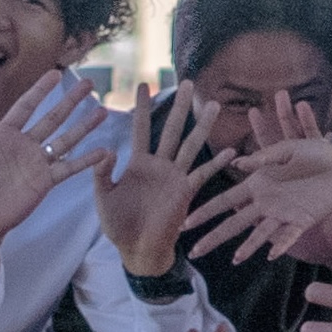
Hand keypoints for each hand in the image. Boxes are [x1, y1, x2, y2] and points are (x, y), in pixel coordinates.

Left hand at [0, 71, 109, 255]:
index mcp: (4, 135)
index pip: (26, 106)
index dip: (40, 90)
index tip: (55, 73)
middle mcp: (25, 145)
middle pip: (52, 118)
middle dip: (70, 101)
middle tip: (89, 83)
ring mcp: (37, 163)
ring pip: (65, 139)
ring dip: (84, 126)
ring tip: (102, 110)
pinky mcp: (45, 181)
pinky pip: (68, 167)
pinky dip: (86, 160)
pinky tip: (103, 151)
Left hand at [92, 86, 231, 278]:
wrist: (136, 250)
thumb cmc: (118, 224)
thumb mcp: (102, 197)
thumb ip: (101, 173)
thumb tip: (107, 149)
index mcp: (138, 163)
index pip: (141, 128)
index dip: (142, 107)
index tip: (143, 83)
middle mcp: (160, 165)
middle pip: (171, 129)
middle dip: (179, 106)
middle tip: (188, 82)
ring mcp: (174, 177)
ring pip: (190, 145)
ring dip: (202, 126)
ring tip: (213, 104)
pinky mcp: (185, 192)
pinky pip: (202, 174)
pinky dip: (216, 163)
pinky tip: (230, 151)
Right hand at [187, 89, 331, 263]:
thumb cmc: (317, 153)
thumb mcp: (288, 148)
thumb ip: (263, 157)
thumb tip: (237, 163)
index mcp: (259, 183)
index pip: (226, 201)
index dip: (206, 212)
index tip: (186, 222)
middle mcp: (266, 202)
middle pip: (235, 223)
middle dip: (215, 236)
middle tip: (195, 251)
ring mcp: (284, 213)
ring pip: (259, 234)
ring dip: (246, 247)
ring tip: (232, 261)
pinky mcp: (303, 220)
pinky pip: (289, 236)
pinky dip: (280, 245)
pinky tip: (270, 256)